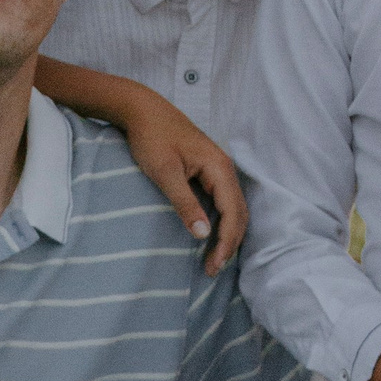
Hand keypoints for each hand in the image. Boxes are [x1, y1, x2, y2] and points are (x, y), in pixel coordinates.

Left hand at [121, 97, 246, 270]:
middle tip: (212, 270)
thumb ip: (184, 203)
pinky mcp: (208, 171)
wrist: (142, 110)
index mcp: (219, 168)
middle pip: (239, 213)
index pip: (233, 213)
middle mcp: (225, 168)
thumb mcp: (164, 172)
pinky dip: (221, 222)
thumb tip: (203, 234)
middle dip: (229, 243)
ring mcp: (218, 169)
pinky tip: (210, 236)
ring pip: (233, 208)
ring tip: (213, 259)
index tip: (212, 266)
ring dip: (226, 234)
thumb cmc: (151, 138)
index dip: (225, 242)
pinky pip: (223, 202)